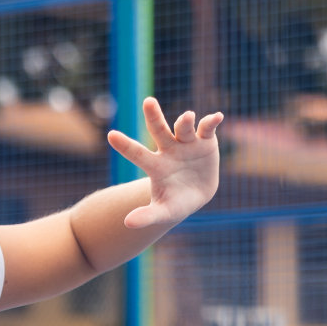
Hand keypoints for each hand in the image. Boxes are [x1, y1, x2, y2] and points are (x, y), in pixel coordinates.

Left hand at [107, 97, 223, 229]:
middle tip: (148, 101)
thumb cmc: (174, 203)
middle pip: (159, 130)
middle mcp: (169, 149)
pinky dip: (211, 122)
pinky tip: (216, 117)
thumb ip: (147, 216)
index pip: (137, 153)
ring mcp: (187, 143)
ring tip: (187, 117)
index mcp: (155, 165)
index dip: (125, 145)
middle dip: (154, 116)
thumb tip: (128, 224)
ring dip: (185, 122)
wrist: (194, 194)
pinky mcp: (206, 141)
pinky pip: (208, 128)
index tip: (110, 135)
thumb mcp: (163, 212)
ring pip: (184, 128)